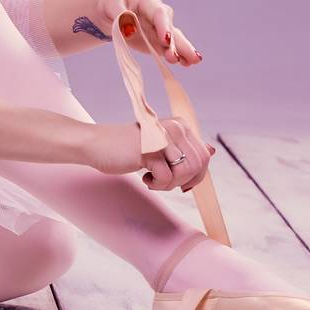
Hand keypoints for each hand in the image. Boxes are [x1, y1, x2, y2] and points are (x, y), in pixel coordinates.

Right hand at [86, 120, 217, 192]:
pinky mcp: (149, 150)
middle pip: (197, 166)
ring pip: (185, 172)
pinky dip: (156, 185)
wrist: (97, 145)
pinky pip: (166, 178)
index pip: (204, 156)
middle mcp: (174, 127)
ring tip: (154, 179)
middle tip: (163, 180)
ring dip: (169, 184)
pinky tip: (144, 177)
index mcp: (180, 124)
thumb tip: (212, 151)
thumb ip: (186, 148)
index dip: (196, 175)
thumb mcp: (162, 146)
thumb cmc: (129, 148)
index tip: (180, 182)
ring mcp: (162, 138)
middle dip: (182, 181)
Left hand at [93, 0, 203, 66]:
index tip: (166, 40)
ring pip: (175, 39)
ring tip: (192, 61)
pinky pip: (170, 48)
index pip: (158, 13)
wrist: (112, 12)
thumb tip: (130, 28)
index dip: (164, 26)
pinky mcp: (159, 41)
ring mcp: (161, 28)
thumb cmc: (111, 6)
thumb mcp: (111, 6)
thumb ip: (120, 15)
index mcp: (147, 2)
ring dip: (182, 50)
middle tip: (183, 55)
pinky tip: (187, 63)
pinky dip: (179, 55)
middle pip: (170, 28)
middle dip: (177, 42)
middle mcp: (158, 15)